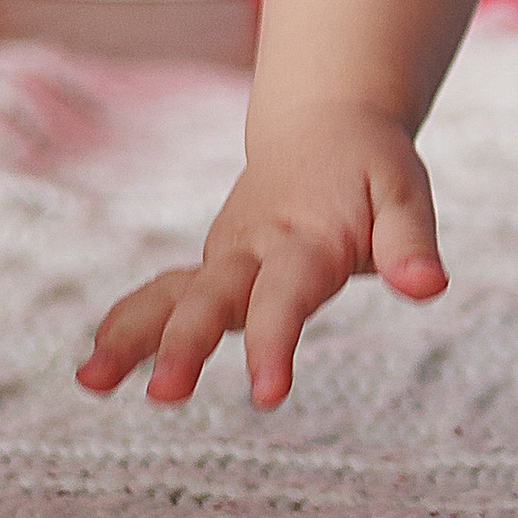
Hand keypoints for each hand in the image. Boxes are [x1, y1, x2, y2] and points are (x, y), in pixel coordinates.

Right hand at [76, 106, 444, 409]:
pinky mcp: (211, 266)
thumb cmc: (371, 167)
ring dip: (131, 336)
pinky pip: (162, 294)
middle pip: (213, 298)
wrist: (326, 123)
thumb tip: (428, 287)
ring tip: (89, 382)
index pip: (285, 297)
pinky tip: (95, 371)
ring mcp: (225, 256)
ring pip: (171, 295)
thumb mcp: (404, 192)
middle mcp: (253, 248)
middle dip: (184, 345)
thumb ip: (410, 243)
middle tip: (162, 394)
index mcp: (303, 237)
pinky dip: (128, 324)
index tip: (266, 394)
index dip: (274, 343)